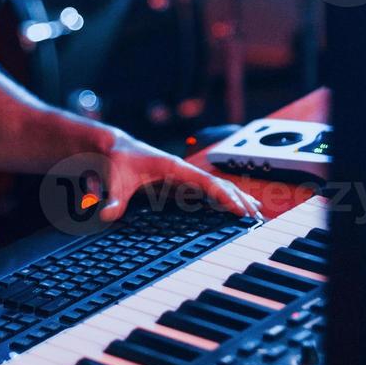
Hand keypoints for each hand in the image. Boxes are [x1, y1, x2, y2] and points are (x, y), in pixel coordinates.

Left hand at [96, 132, 262, 222]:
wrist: (115, 148)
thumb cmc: (119, 159)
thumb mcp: (116, 178)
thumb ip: (114, 198)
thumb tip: (108, 214)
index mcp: (174, 166)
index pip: (206, 182)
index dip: (224, 195)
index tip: (240, 208)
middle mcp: (183, 170)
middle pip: (218, 184)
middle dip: (238, 198)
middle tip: (257, 215)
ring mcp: (184, 176)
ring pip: (216, 187)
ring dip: (235, 197)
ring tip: (255, 212)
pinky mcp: (180, 182)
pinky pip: (206, 191)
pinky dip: (222, 198)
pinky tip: (232, 207)